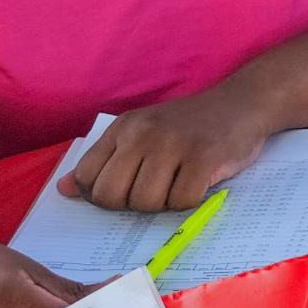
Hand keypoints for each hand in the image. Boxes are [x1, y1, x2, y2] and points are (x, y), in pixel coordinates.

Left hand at [59, 88, 273, 211]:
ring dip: (162, 205)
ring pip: (145, 202)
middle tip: (154, 193)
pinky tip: (199, 185)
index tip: (127, 192)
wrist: (243, 102)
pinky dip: (189, 203)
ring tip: (178, 185)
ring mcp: (174, 144)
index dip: (102, 196)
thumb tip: (64, 189)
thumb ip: (105, 159)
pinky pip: (181, 202)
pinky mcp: (204, 157)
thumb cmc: (191, 124)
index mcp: (124, 127)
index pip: (88, 177)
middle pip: (111, 195)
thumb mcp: (142, 132)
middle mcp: (144, 132)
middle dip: (130, 205)